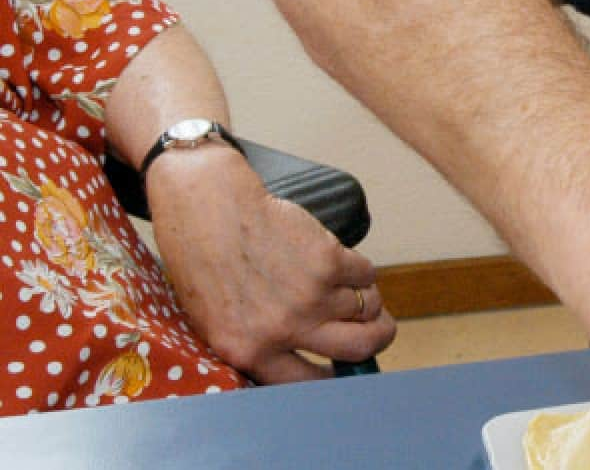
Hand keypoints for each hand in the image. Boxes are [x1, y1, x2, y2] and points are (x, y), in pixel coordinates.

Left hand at [146, 148, 394, 380]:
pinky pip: (367, 273)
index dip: (336, 376)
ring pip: (368, 307)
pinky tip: (339, 262)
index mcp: (250, 351)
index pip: (311, 383)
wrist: (209, 211)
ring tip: (346, 285)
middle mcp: (284, 329)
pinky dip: (361, 270)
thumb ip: (257, 346)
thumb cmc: (206, 263)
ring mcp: (310, 295)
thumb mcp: (216, 322)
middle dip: (378, 339)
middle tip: (377, 328)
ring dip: (365, 297)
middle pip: (359, 348)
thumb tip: (308, 357)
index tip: (345, 366)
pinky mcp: (328, 260)